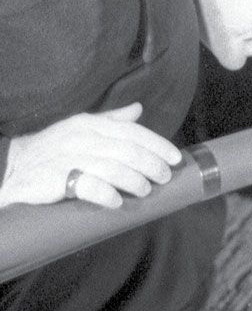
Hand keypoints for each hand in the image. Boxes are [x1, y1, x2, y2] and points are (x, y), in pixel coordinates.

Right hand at [0, 102, 182, 208]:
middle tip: (165, 177)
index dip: (157, 144)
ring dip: (134, 179)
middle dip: (151, 163)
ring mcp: (67, 157)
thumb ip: (110, 121)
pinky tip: (117, 201)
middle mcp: (81, 137)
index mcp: (89, 124)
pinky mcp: (55, 179)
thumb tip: (138, 109)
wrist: (10, 168)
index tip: (176, 157)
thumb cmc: (51, 150)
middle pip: (126, 149)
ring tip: (146, 190)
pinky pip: (86, 185)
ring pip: (111, 166)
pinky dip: (105, 193)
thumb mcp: (79, 130)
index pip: (131, 131)